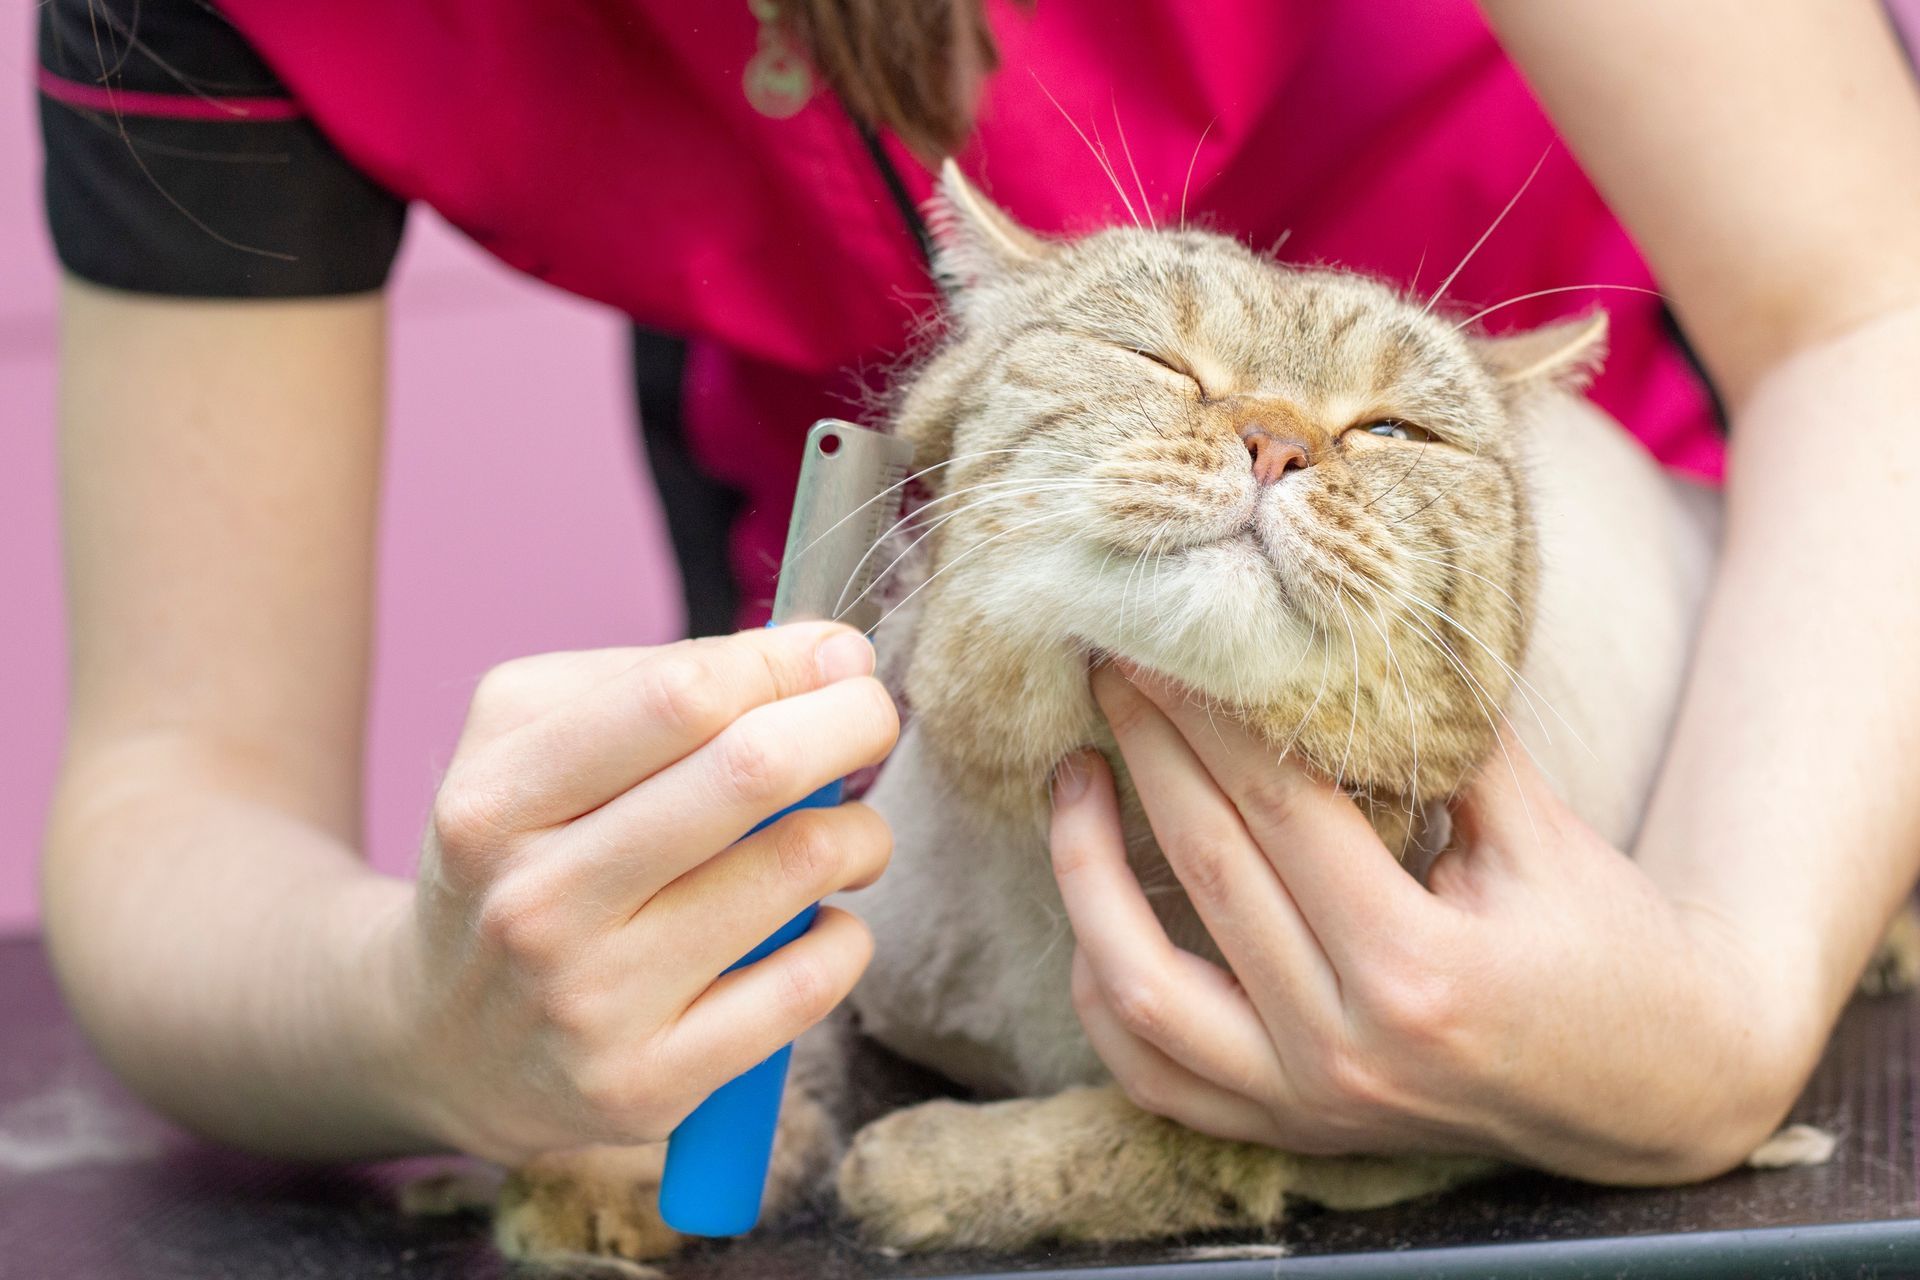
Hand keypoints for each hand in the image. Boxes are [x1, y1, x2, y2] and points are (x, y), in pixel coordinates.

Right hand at [389, 623, 897, 1162]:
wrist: (435, 1042)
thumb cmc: (517, 858)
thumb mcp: (523, 743)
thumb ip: (651, 682)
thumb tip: (812, 656)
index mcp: (498, 800)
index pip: (679, 697)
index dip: (784, 661)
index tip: (837, 654)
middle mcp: (537, 903)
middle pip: (751, 771)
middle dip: (850, 722)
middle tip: (874, 715)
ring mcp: (593, 1003)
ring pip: (797, 870)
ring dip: (859, 833)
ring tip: (847, 833)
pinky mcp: (647, 1086)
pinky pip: (807, 986)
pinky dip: (845, 937)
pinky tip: (819, 923)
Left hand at [1049, 662, 1818, 1183]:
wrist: (1660, 1094)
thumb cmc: (1611, 948)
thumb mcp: (1546, 833)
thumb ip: (1446, 739)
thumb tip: (1343, 630)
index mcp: (1419, 967)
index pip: (1277, 805)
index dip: (1208, 710)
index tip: (1163, 636)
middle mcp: (1347, 1048)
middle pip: (1205, 868)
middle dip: (1146, 749)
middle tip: (1111, 666)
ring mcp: (1306, 1103)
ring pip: (1137, 987)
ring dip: (1085, 872)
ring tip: (1074, 778)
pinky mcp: (1286, 1130)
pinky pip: (1150, 1071)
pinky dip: (1103, 986)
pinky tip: (1094, 907)